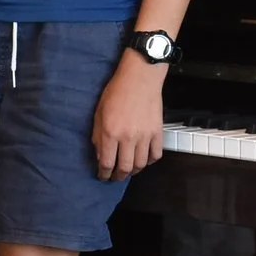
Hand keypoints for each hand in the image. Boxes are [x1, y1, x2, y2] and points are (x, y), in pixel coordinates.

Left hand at [91, 56, 165, 181]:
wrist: (139, 78)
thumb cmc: (116, 92)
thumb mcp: (98, 113)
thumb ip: (98, 136)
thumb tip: (100, 155)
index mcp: (110, 133)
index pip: (107, 163)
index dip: (104, 174)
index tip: (102, 176)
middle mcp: (127, 138)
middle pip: (124, 168)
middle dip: (118, 176)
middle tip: (115, 177)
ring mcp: (144, 136)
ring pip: (141, 164)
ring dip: (134, 171)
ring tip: (129, 170)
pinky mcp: (157, 133)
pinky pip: (156, 155)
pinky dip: (150, 161)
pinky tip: (144, 159)